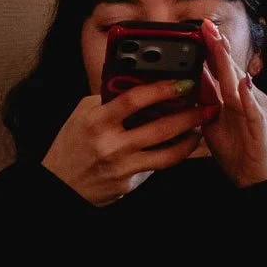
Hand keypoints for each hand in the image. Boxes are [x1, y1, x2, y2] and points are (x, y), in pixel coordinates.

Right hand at [41, 83, 204, 206]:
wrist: (61, 184)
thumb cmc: (72, 145)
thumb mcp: (83, 114)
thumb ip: (109, 98)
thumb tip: (138, 82)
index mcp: (97, 120)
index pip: (133, 100)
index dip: (162, 89)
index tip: (182, 82)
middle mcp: (110, 144)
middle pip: (159, 128)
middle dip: (189, 115)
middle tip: (205, 105)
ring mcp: (122, 166)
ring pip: (167, 152)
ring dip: (190, 138)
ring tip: (200, 126)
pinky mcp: (130, 182)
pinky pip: (159, 166)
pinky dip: (175, 154)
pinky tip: (184, 144)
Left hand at [198, 20, 266, 189]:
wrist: (254, 176)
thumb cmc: (236, 148)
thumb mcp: (212, 121)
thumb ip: (205, 99)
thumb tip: (192, 77)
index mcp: (233, 95)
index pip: (221, 66)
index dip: (212, 47)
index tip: (200, 27)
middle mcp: (245, 97)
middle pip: (230, 67)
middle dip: (218, 47)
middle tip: (207, 26)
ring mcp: (254, 109)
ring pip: (240, 83)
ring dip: (229, 63)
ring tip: (219, 44)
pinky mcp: (260, 125)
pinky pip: (253, 109)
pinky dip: (247, 96)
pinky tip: (242, 84)